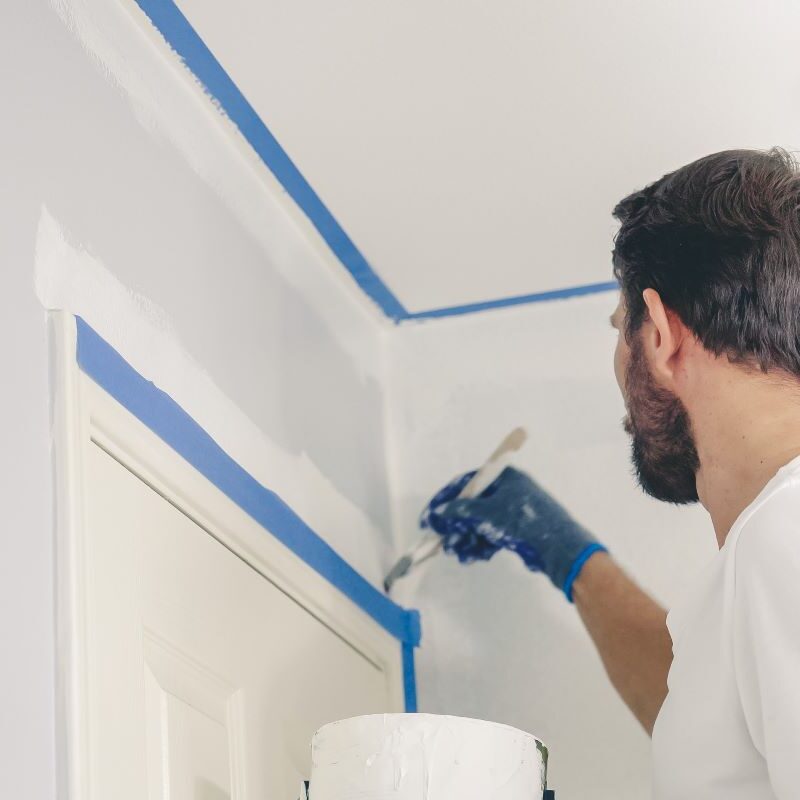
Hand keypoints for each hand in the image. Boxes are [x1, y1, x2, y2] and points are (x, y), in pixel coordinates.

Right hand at [420, 466, 607, 600]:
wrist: (560, 548)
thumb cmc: (524, 521)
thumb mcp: (489, 513)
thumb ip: (462, 511)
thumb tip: (441, 511)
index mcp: (503, 478)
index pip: (466, 483)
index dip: (445, 499)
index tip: (430, 516)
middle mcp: (507, 491)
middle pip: (472, 506)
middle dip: (456, 524)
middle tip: (442, 539)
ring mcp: (512, 512)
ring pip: (480, 523)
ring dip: (466, 538)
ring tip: (459, 553)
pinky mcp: (516, 531)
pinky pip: (490, 535)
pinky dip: (480, 545)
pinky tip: (474, 556)